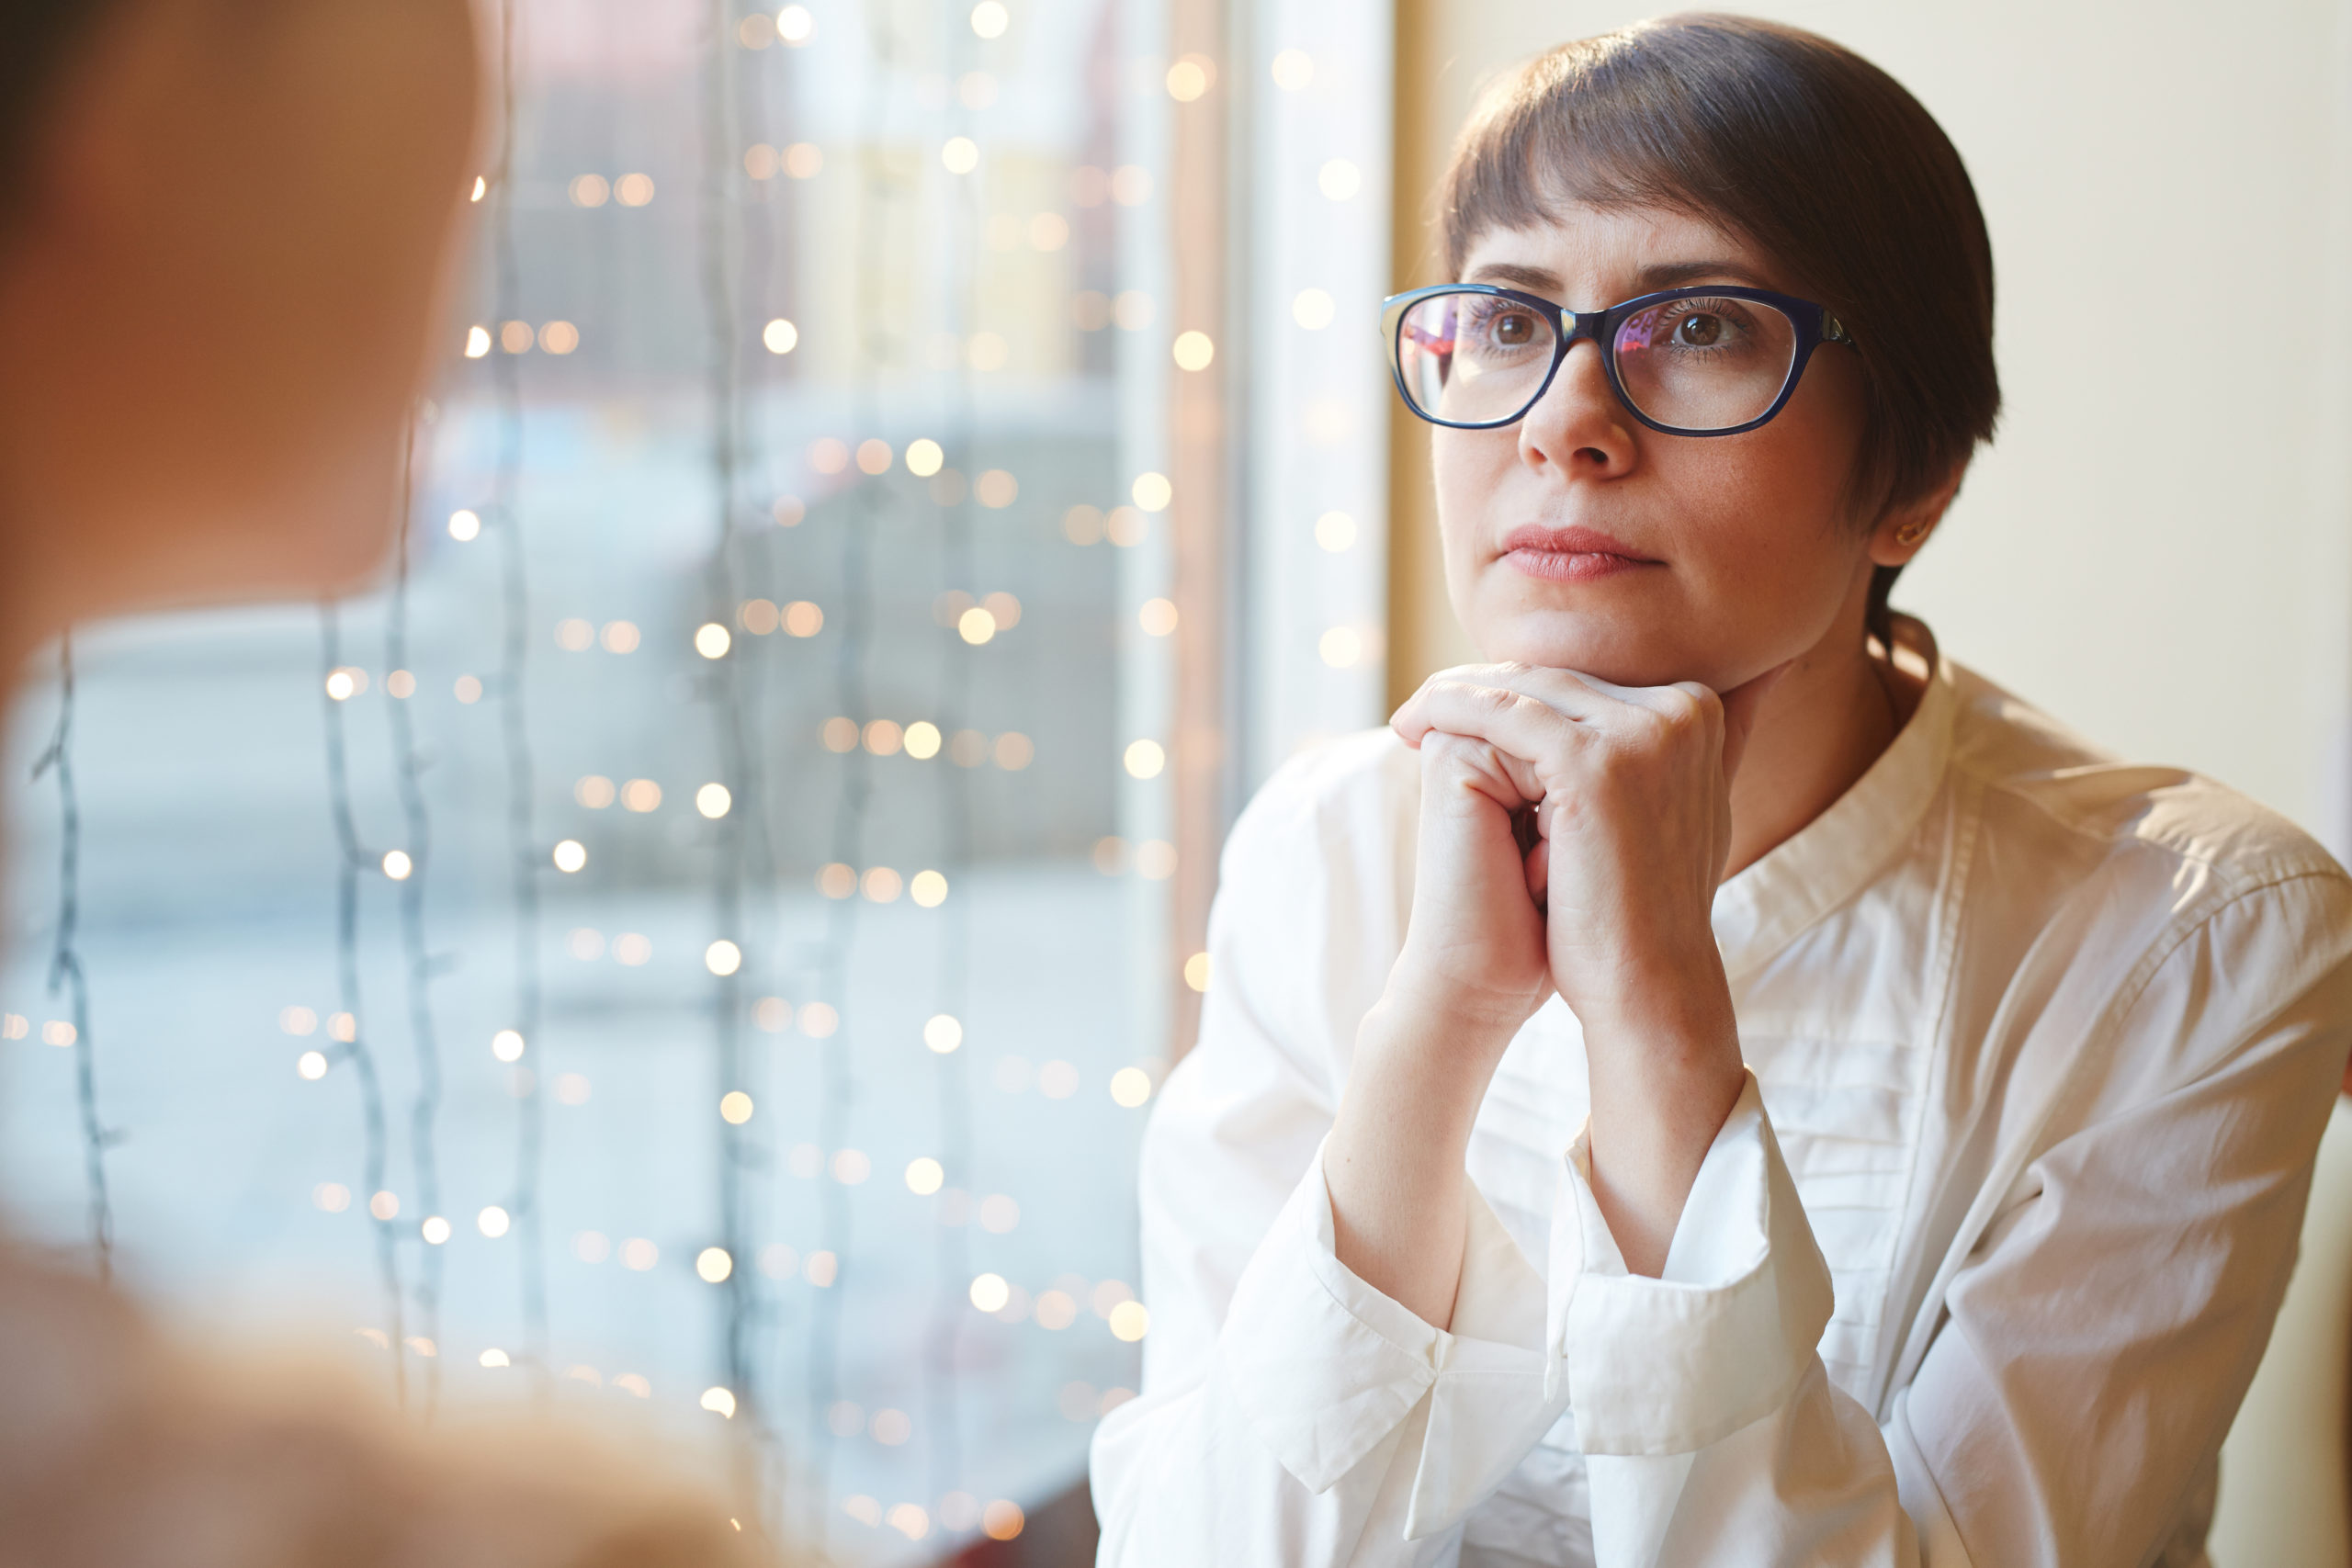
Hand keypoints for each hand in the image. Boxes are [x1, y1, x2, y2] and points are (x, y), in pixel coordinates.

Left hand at [1383, 661, 1785, 1274]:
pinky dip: (1450, 714)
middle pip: (1555, 680)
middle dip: (1481, 691)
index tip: (1462, 707)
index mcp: (1699, 712)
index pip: (1584, 682)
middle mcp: (1683, 710)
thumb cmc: (1635, 906)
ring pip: (1524, 691)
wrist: (1646, 985)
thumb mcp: (1661, 811)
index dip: (1518, 692)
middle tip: (1422, 707)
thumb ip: (1657, 753)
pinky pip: (1503, 716)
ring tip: (1410, 719)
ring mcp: (1647, 734)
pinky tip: (1411, 729)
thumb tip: (1681, 707)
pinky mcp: (1600, 764)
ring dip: (1454, 698)